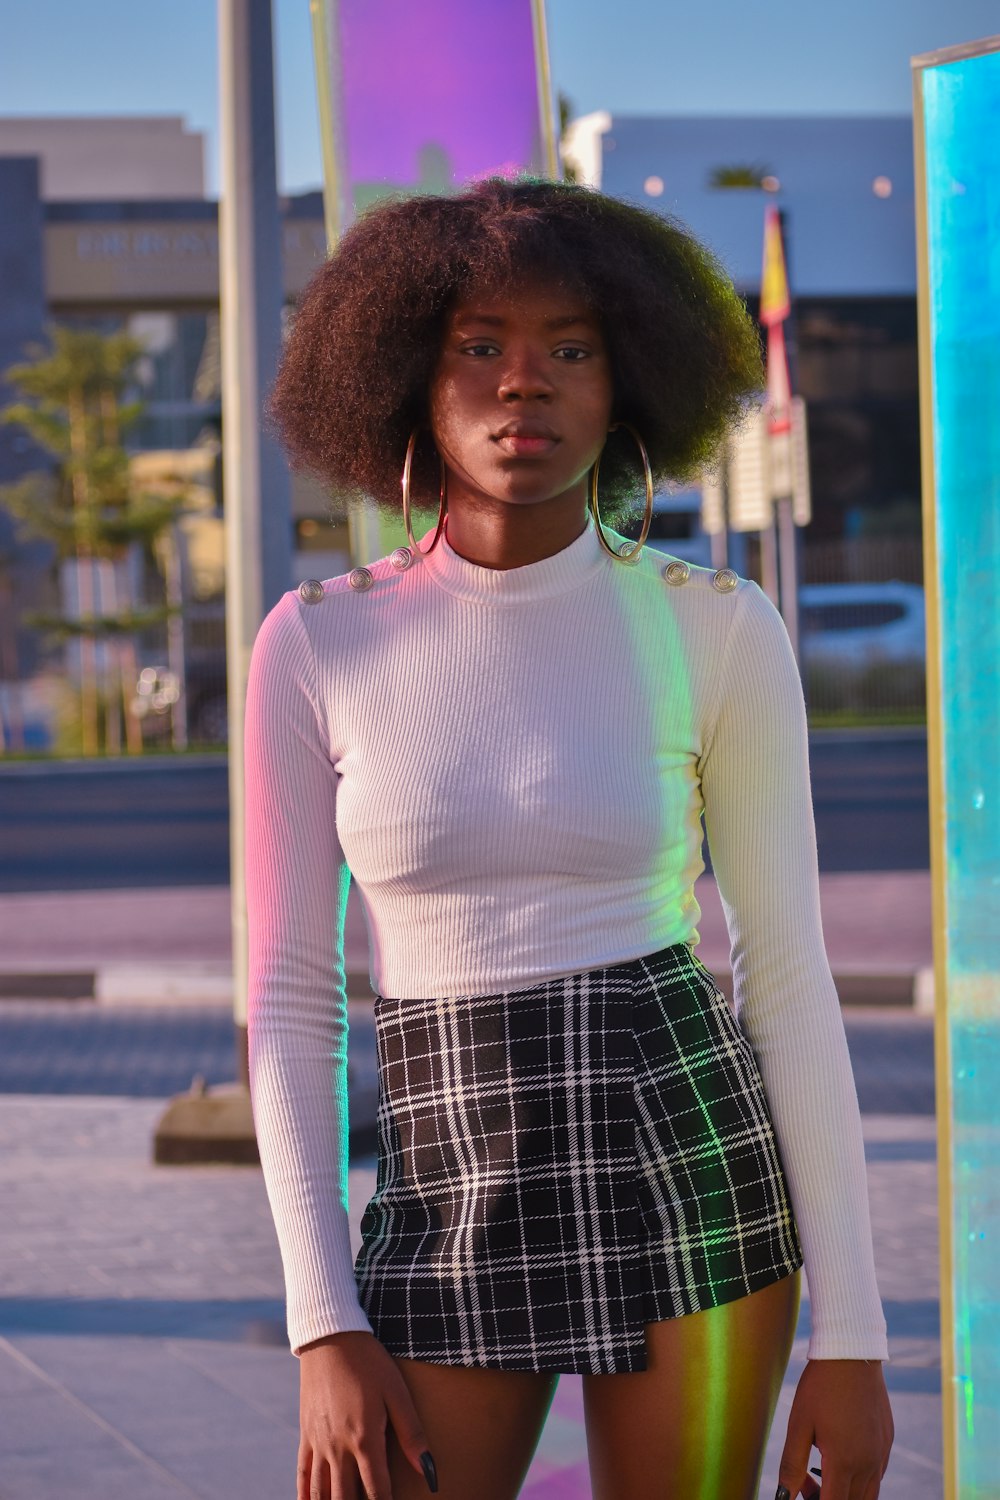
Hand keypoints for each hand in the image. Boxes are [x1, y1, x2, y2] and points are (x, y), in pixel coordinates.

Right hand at [297, 1330, 436, 1498]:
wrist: (330, 1337)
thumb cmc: (369, 1362)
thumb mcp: (396, 1391)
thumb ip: (412, 1433)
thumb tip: (429, 1470)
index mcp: (364, 1438)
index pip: (377, 1490)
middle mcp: (337, 1447)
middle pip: (345, 1498)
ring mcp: (318, 1442)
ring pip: (320, 1492)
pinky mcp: (306, 1434)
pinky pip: (303, 1473)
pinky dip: (306, 1495)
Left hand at [777, 1359, 892, 1499]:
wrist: (852, 1353)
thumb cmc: (821, 1387)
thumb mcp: (799, 1424)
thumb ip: (792, 1465)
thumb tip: (784, 1495)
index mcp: (844, 1462)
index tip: (802, 1495)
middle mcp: (869, 1463)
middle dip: (827, 1499)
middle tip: (804, 1484)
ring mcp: (882, 1453)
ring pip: (868, 1494)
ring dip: (845, 1492)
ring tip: (820, 1470)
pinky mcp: (887, 1441)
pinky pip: (877, 1474)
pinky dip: (860, 1478)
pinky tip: (840, 1456)